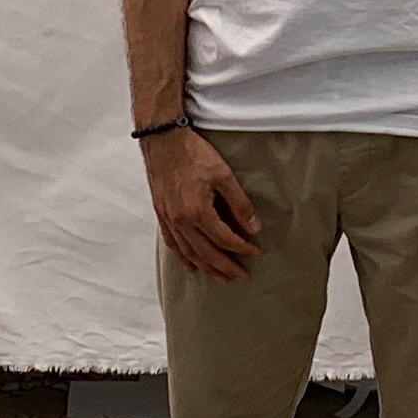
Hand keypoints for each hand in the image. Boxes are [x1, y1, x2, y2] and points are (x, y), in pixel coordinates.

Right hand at [144, 127, 260, 281]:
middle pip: (206, 253)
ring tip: (220, 277)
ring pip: (188, 253)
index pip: (225, 239)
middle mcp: (181, 221)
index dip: (242, 249)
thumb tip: (253, 227)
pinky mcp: (161, 214)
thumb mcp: (224, 175)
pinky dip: (182, 257)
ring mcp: (169, 219)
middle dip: (226, 267)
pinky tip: (190, 264)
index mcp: (198, 212)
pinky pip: (172, 243)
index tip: (255, 253)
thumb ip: (239, 204)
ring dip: (206, 267)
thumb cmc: (193, 153)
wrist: (163, 140)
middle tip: (240, 277)